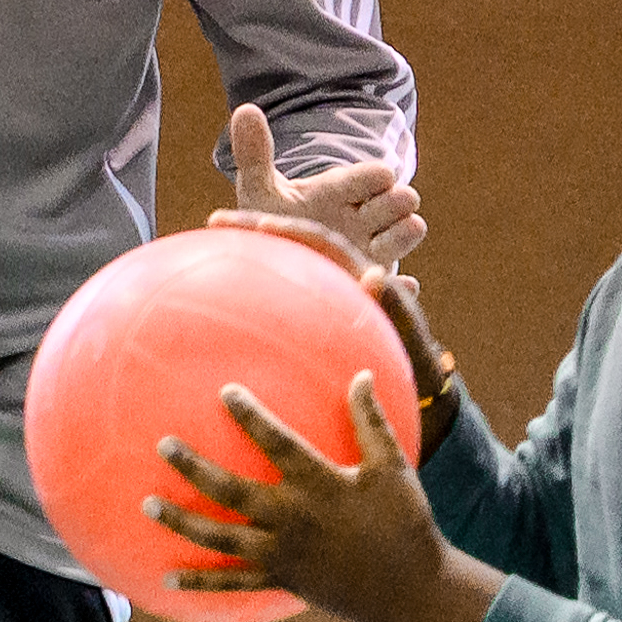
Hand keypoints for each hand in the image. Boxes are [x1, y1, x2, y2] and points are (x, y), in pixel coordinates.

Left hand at [148, 373, 501, 621]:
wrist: (410, 591)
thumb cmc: (406, 522)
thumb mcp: (393, 468)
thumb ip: (371, 421)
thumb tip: (361, 374)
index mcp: (319, 485)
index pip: (277, 443)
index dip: (251, 416)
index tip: (225, 393)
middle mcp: (293, 518)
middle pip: (231, 490)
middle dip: (194, 467)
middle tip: (163, 445)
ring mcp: (282, 554)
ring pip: (220, 538)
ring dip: (181, 522)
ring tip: (146, 506)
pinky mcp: (281, 581)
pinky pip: (233, 584)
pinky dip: (199, 580)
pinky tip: (166, 576)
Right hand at [203, 209, 459, 452]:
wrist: (417, 401)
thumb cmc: (418, 371)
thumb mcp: (413, 343)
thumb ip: (397, 311)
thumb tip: (376, 275)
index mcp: (359, 278)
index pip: (322, 242)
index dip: (292, 228)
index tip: (258, 222)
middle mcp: (336, 285)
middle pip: (290, 249)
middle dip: (252, 231)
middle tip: (213, 221)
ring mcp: (319, 308)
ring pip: (277, 278)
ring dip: (245, 262)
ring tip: (202, 254)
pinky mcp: (308, 333)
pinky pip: (273, 316)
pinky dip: (246, 314)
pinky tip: (208, 325)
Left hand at [228, 103, 425, 267]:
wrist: (280, 260)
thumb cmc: (276, 219)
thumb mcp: (262, 190)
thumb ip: (254, 155)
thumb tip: (244, 110)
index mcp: (342, 190)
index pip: (370, 175)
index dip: (375, 177)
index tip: (381, 177)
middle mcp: (364, 217)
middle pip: (397, 201)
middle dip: (396, 202)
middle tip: (389, 207)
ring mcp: (373, 248)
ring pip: (406, 234)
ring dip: (403, 235)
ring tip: (392, 239)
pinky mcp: (374, 277)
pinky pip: (397, 285)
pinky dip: (401, 286)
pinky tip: (396, 285)